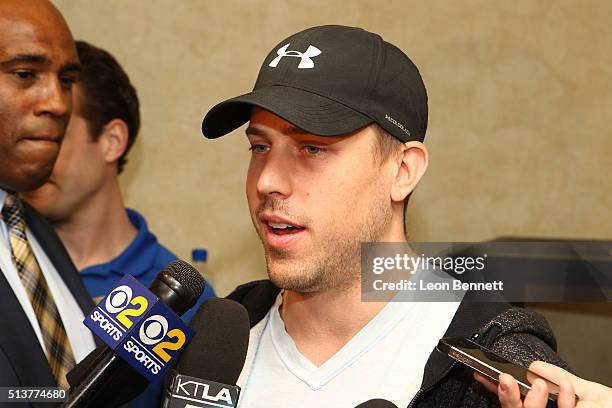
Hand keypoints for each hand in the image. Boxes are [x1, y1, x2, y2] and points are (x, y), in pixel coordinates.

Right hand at [473, 361, 611, 406]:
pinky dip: (563, 399)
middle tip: (506, 379)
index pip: (515, 400)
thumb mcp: (585, 391)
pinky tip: (567, 388)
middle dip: (507, 395)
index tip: (485, 375)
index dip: (497, 387)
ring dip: (532, 401)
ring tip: (539, 384)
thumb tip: (533, 367)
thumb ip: (558, 378)